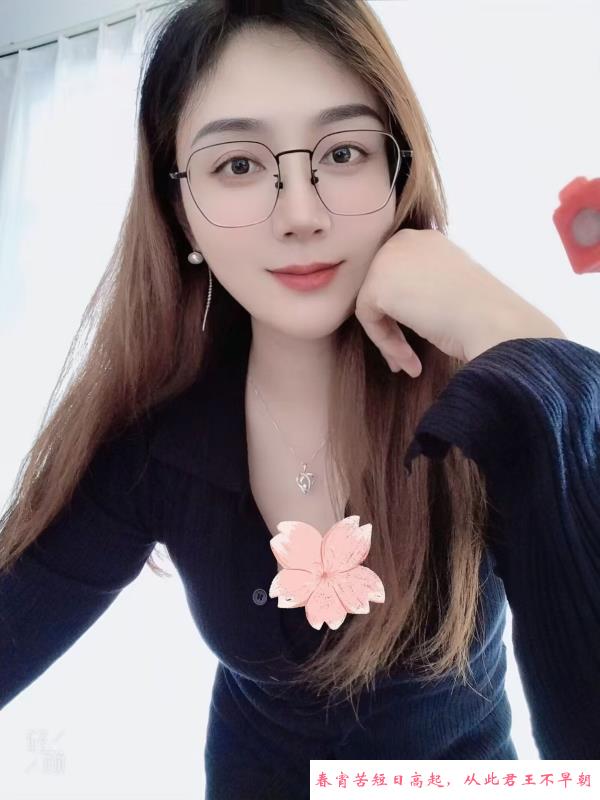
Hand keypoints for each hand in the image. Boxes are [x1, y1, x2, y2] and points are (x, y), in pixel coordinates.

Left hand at [354, 228, 565, 376]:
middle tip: (406, 357)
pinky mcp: (377, 283)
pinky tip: (408, 360)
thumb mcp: (448, 287)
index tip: (416, 338)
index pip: (397, 277)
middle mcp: (404, 240)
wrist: (493, 320)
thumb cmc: (481, 313)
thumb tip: (399, 304)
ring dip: (390, 340)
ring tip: (410, 364)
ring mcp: (388, 258)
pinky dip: (386, 343)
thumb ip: (422, 286)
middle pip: (381, 289)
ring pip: (372, 305)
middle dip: (392, 326)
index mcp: (425, 239)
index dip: (403, 311)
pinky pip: (368, 318)